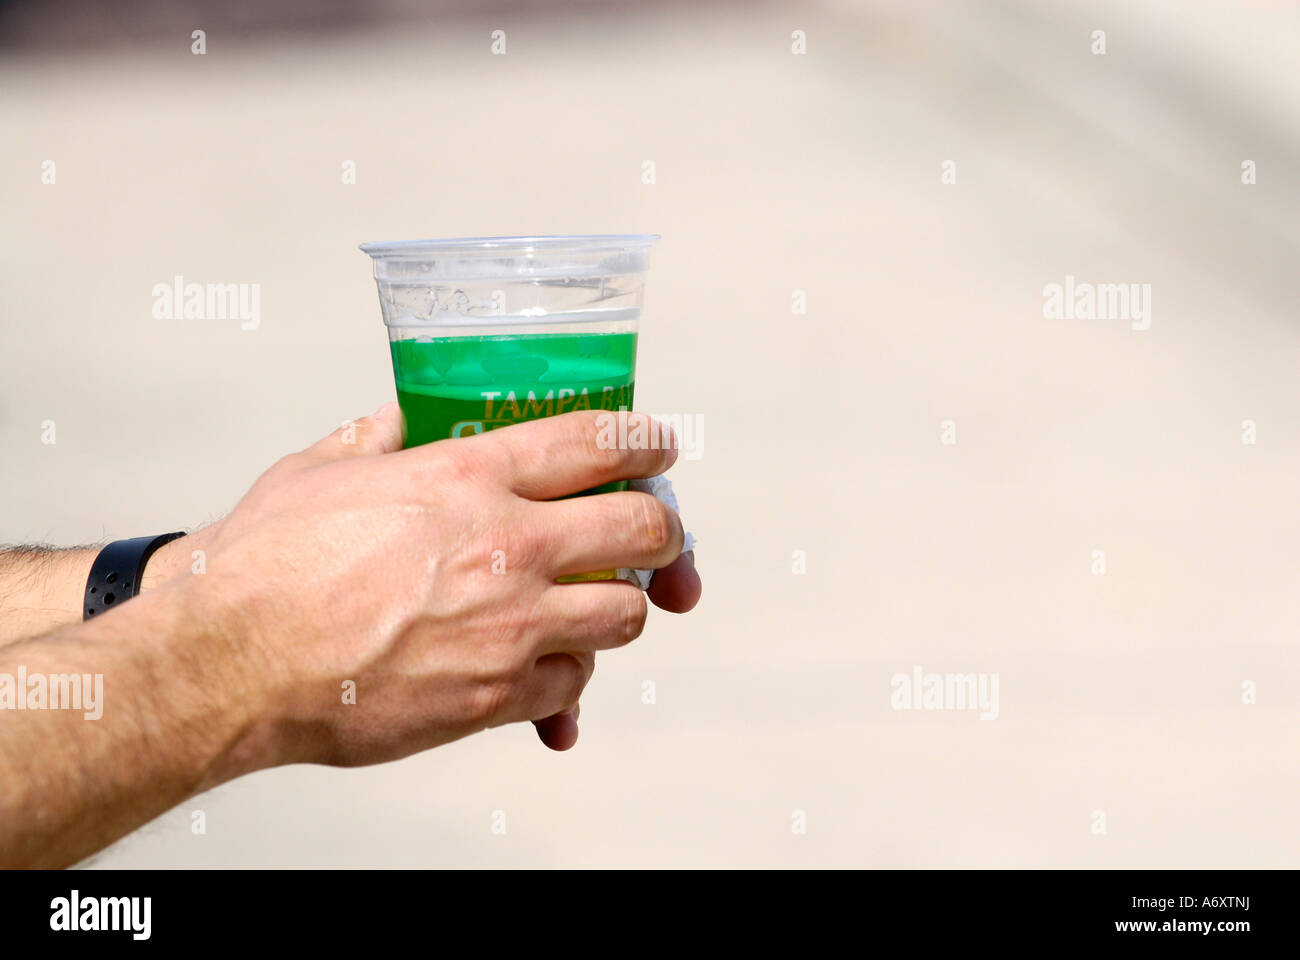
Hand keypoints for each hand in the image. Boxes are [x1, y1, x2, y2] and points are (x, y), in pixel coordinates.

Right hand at [176, 404, 697, 769]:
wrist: (228, 663)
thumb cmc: (262, 566)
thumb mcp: (316, 472)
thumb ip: (369, 439)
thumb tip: (393, 421)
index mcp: (467, 476)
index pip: (598, 440)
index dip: (645, 439)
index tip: (658, 447)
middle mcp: (506, 545)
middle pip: (643, 526)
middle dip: (663, 529)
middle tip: (657, 534)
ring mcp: (509, 626)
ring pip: (625, 614)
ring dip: (618, 608)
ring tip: (593, 605)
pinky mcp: (494, 697)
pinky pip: (573, 684)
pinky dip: (567, 676)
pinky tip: (540, 667)